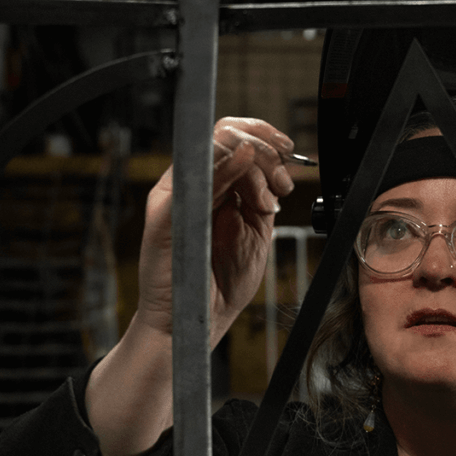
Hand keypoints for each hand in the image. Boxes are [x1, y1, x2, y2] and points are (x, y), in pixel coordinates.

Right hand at [86, 118, 293, 455]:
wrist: (195, 321)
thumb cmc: (219, 283)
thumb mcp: (254, 234)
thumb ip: (260, 199)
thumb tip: (272, 167)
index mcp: (213, 187)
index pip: (235, 139)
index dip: (266, 138)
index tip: (291, 155)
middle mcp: (192, 185)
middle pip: (225, 134)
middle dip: (265, 147)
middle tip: (284, 178)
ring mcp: (175, 195)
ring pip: (212, 145)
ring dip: (253, 157)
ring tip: (270, 191)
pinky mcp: (164, 212)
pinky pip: (194, 175)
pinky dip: (224, 162)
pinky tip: (246, 161)